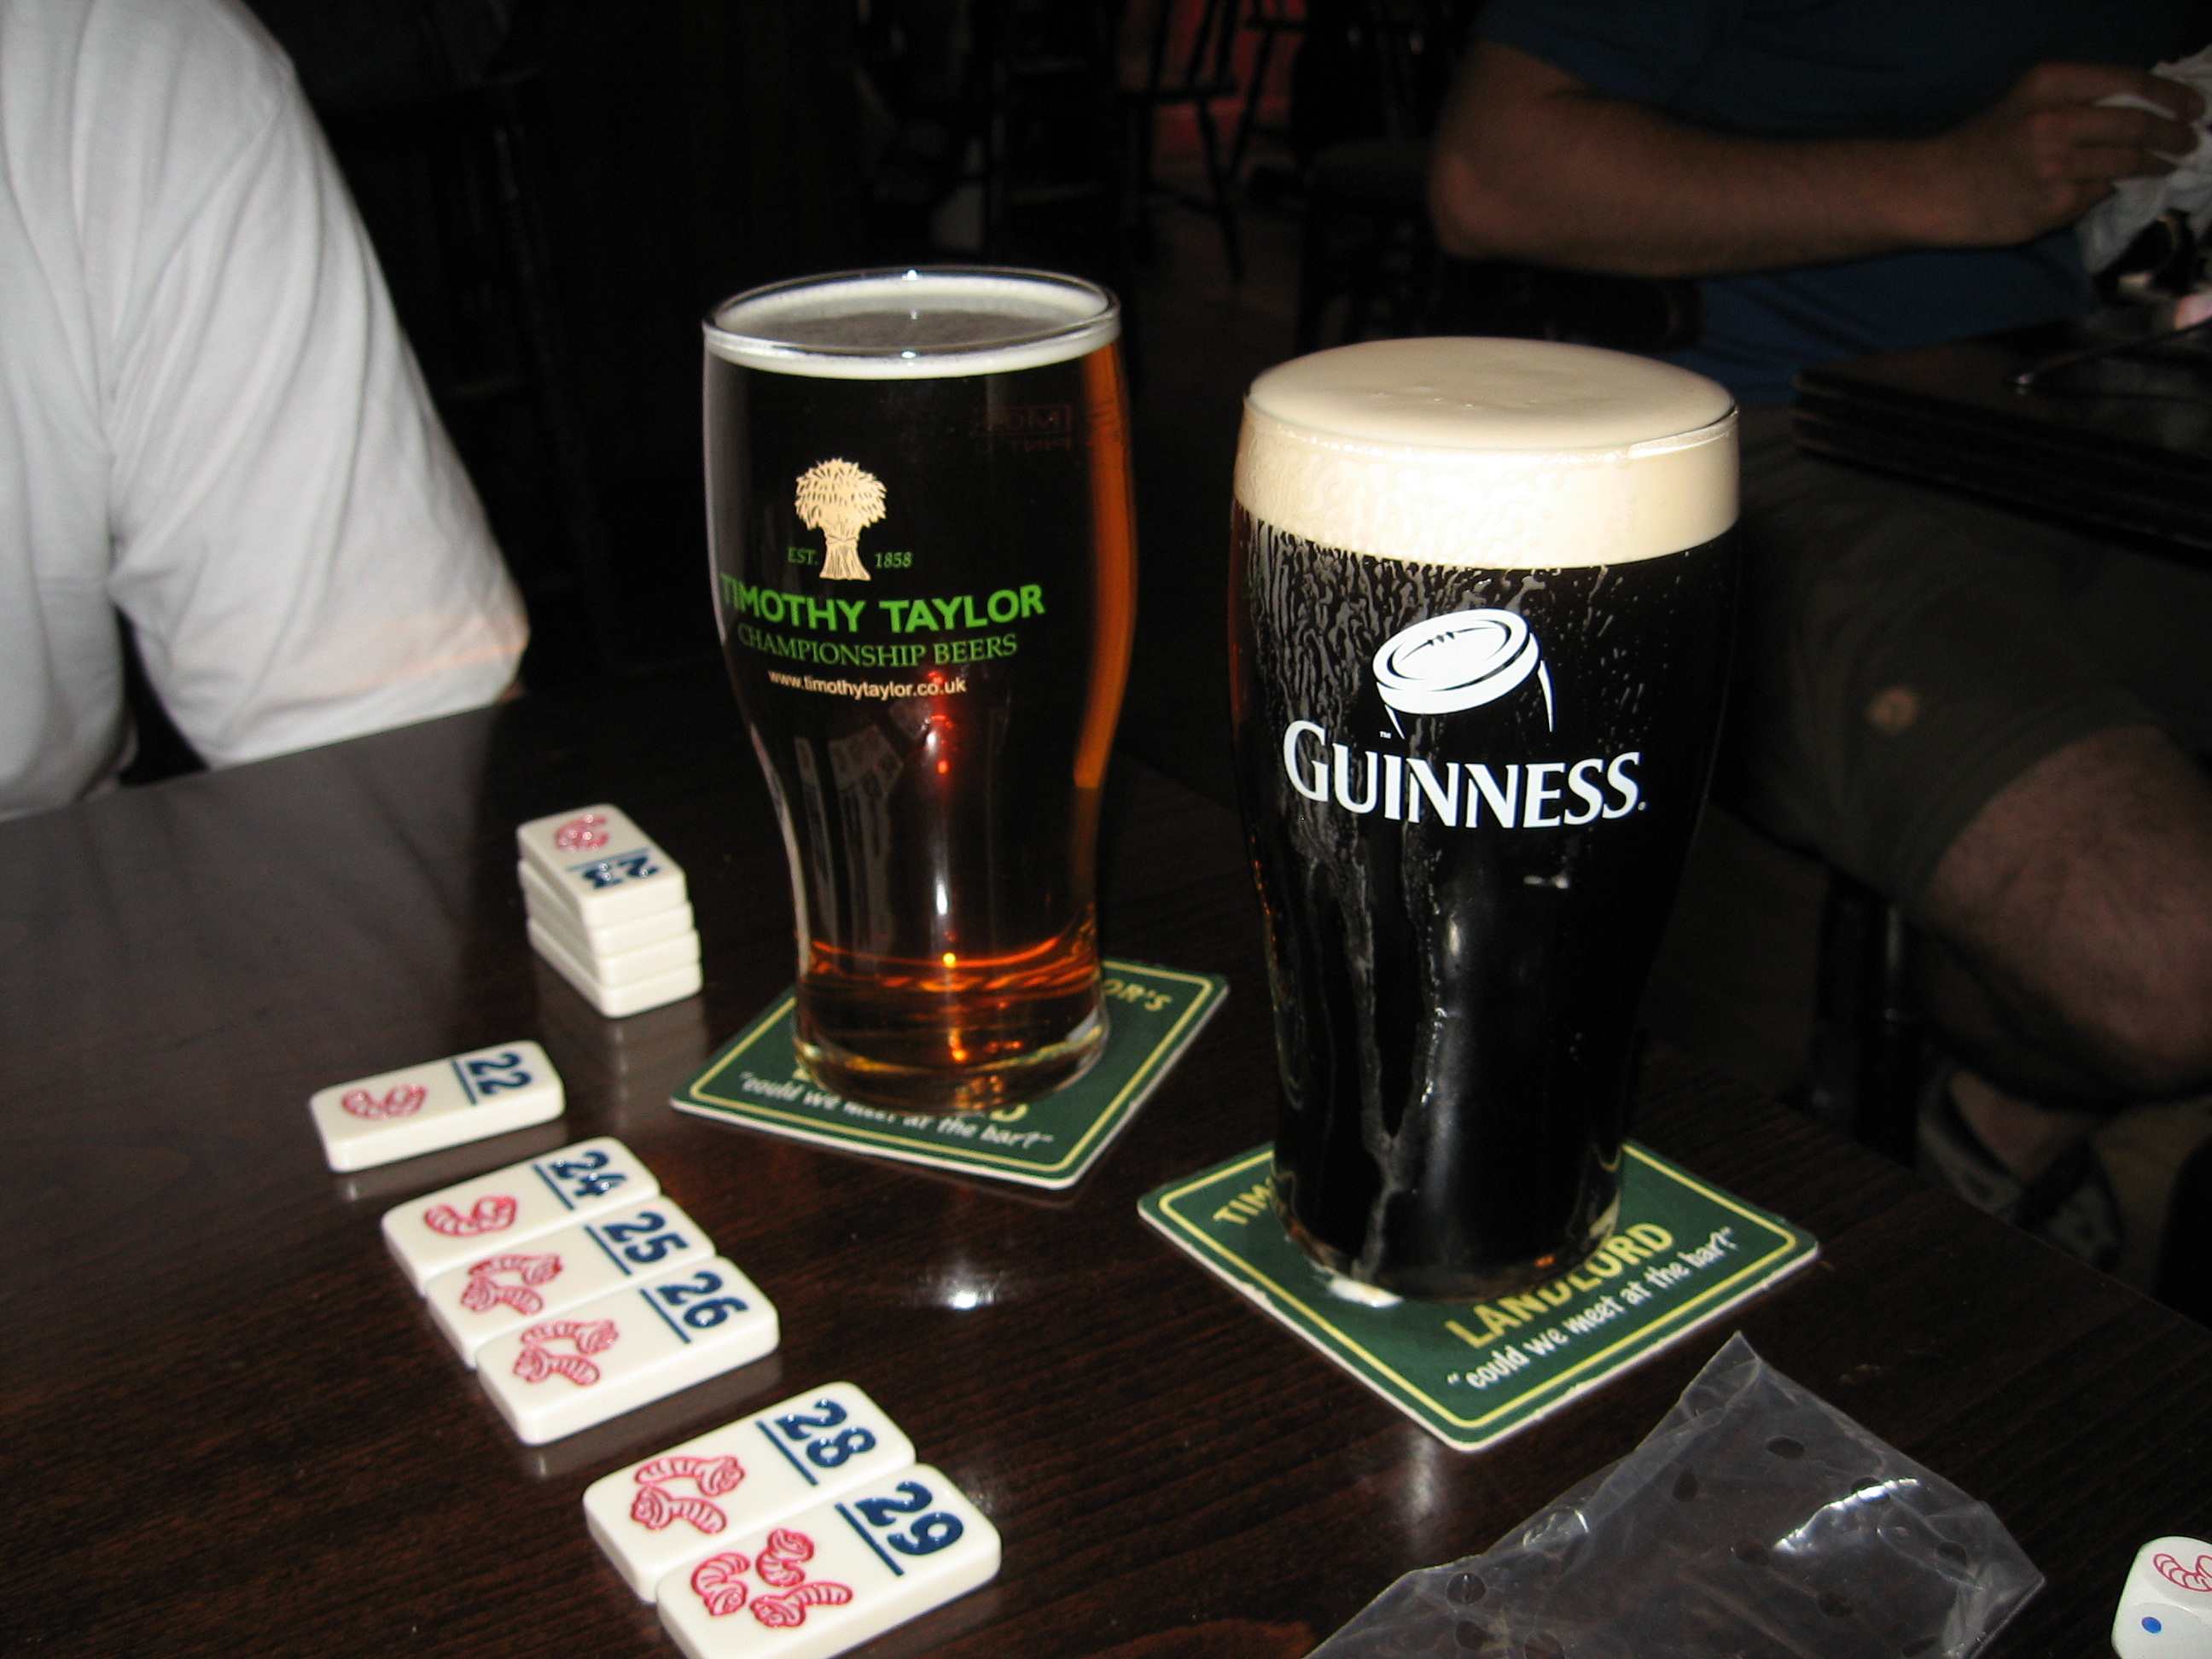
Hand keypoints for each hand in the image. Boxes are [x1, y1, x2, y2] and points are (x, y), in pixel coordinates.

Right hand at [1909, 62, 2204, 245]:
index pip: (2130, 83)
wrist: (1934, 189)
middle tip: (2189, 141)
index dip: (2170, 96)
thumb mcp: (2027, 100)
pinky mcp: (2053, 205)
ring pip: (2126, 163)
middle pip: (2137, 124)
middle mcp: (2055, 120)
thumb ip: (2079, 100)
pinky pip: (2098, 195)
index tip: (2193, 106)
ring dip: (2153, 165)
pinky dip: (2105, 192)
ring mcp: (2056, 166)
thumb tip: (2140, 113)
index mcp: (2050, 83)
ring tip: (2165, 165)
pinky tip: (2100, 190)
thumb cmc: (1981, 143)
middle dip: (2173, 135)